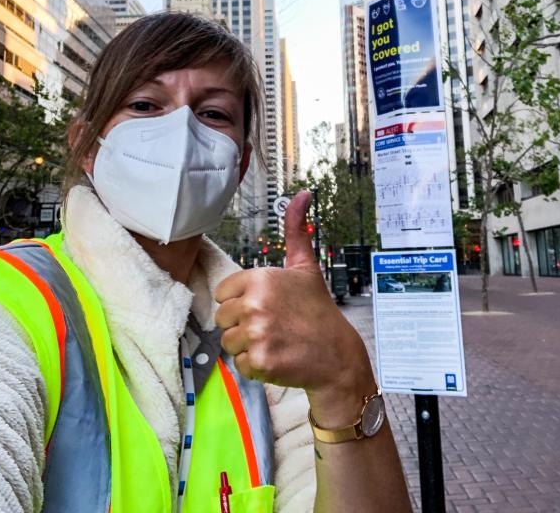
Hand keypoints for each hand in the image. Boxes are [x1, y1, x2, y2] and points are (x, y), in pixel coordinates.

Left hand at [214, 190, 374, 422]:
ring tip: (274, 341)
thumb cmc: (318, 310)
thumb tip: (301, 194)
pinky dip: (254, 366)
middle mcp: (256, 304)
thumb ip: (295, 230)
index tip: (265, 307)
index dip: (241, 301)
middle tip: (272, 325)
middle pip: (222, 318)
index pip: (223, 293)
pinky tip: (276, 356)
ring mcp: (257, 334)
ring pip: (228, 342)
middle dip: (242, 325)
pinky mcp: (259, 360)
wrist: (337, 354)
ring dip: (247, 346)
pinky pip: (238, 364)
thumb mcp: (305, 266)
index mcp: (261, 278)